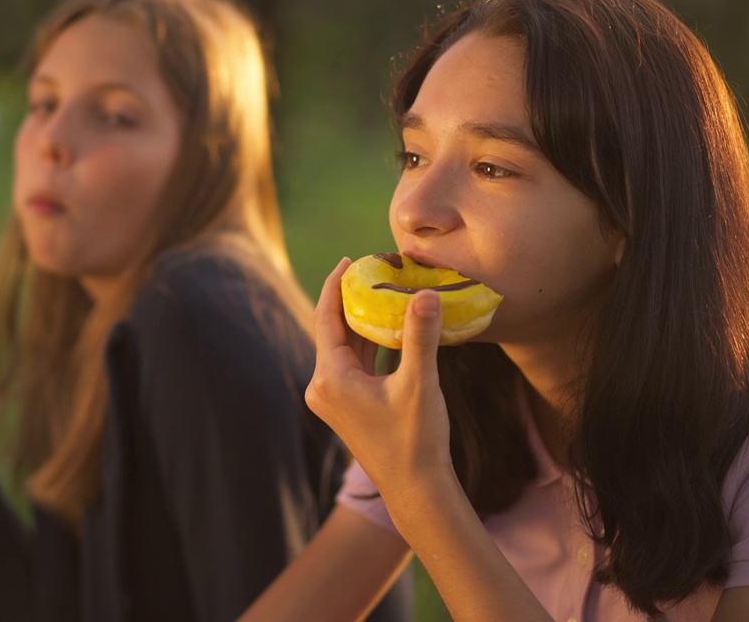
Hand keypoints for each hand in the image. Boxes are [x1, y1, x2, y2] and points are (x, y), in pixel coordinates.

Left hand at [304, 258, 454, 502]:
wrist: (416, 489)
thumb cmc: (416, 440)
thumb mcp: (420, 383)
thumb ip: (420, 336)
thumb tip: (425, 293)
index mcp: (330, 379)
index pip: (326, 318)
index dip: (336, 285)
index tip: (350, 259)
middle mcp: (323, 387)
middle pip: (334, 330)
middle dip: (353, 300)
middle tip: (374, 269)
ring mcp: (334, 398)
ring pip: (346, 347)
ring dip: (363, 321)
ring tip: (384, 290)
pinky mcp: (348, 406)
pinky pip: (355, 364)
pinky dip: (370, 344)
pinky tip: (391, 325)